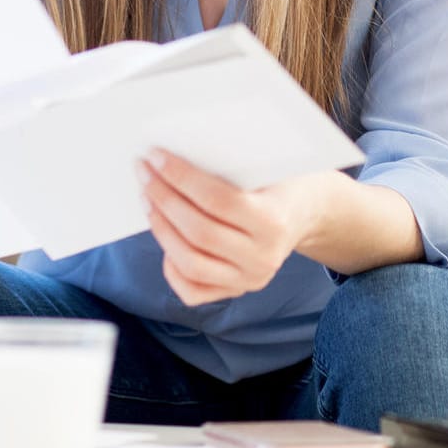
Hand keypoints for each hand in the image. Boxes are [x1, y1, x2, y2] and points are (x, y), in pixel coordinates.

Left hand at [138, 149, 342, 305]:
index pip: (218, 200)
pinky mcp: (235, 292)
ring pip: (190, 262)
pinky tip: (165, 236)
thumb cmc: (278, 181)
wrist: (303, 213)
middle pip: (199, 232)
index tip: (155, 156)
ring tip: (148, 200)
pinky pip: (191, 290)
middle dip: (164, 199)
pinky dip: (170, 266)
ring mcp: (248, 280)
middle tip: (144, 173)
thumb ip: (228, 166)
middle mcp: (262, 258)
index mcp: (273, 222)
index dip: (181, 177)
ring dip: (160, 228)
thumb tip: (170, 156)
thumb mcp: (267, 168)